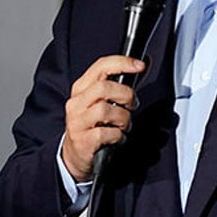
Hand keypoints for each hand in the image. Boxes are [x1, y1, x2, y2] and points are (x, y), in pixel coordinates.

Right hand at [62, 56, 144, 181]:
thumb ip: (123, 83)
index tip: (140, 65)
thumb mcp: (105, 100)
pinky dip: (119, 136)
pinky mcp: (82, 140)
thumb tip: (142, 65)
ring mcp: (77, 121)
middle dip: (126, 95)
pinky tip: (117, 137)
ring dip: (123, 119)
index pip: (101, 66)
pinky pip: (107, 133)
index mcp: (82, 88)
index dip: (122, 62)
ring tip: (123, 125)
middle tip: (131, 106)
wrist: (75, 154)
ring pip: (106, 110)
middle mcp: (77, 102)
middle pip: (104, 87)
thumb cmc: (94, 124)